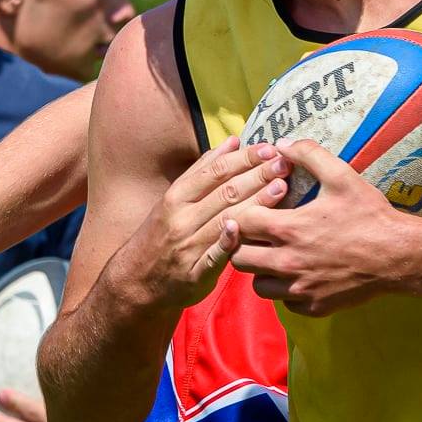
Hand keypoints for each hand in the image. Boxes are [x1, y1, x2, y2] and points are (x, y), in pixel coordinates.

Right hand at [113, 136, 290, 312]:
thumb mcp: (175, 198)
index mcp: (177, 197)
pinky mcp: (195, 274)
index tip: (268, 148)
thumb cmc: (162, 234)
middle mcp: (181, 219)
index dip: (244, 158)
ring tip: (281, 187)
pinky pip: (214, 257)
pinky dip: (227, 242)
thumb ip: (203, 170)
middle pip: (225, 192)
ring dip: (255, 203)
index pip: (215, 171)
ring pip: (225, 220)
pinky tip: (244, 229)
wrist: (137, 280)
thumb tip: (232, 142)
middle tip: (284, 163)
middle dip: (257, 175)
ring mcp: (188, 247)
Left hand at [230, 139, 411, 314]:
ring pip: (258, 286)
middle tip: (259, 237)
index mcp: (287, 228)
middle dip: (244, 245)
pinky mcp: (312, 306)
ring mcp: (299, 289)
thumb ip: (308, 154)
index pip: (240, 223)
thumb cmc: (369, 215)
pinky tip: (299, 276)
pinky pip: (284, 302)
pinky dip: (286, 291)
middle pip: (239, 259)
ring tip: (276, 258)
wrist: (398, 255)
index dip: (243, 215)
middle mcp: (287, 262)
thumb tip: (282, 143)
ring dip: (262, 271)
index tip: (254, 211)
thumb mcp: (341, 176)